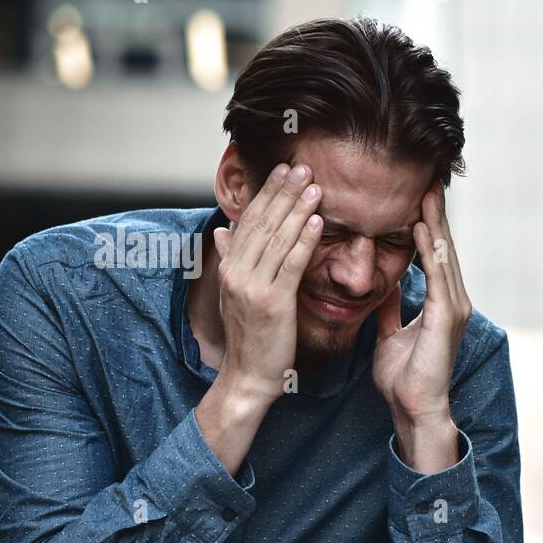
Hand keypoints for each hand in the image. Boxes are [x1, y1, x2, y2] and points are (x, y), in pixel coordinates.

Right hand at [210, 162, 323, 404]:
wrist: (248, 376)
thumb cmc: (251, 337)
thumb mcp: (235, 294)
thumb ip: (233, 260)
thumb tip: (225, 230)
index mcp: (229, 267)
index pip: (250, 221)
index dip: (268, 193)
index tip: (283, 170)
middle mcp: (237, 272)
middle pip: (263, 223)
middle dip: (283, 192)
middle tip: (301, 166)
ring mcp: (252, 287)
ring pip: (278, 239)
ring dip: (298, 209)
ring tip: (314, 185)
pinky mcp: (272, 303)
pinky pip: (292, 265)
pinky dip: (305, 241)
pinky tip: (317, 222)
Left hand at [373, 182, 470, 472]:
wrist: (414, 407)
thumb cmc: (404, 377)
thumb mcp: (391, 333)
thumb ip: (391, 307)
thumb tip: (383, 286)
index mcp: (442, 303)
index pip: (435, 255)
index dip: (428, 224)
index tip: (418, 195)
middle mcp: (454, 300)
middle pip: (445, 248)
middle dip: (436, 214)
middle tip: (429, 179)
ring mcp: (454, 308)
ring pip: (445, 256)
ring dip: (436, 223)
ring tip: (427, 193)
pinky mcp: (447, 318)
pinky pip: (439, 277)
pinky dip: (430, 252)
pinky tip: (422, 229)